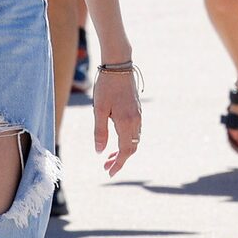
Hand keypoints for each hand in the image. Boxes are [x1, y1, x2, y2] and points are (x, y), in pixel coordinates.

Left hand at [90, 48, 142, 175]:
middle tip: (106, 166)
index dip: (118, 164)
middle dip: (120, 160)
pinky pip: (135, 131)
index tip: (109, 173)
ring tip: (109, 156)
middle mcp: (135, 121)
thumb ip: (100, 132)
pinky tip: (116, 139)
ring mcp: (138, 115)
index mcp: (126, 122)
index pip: (125, 151)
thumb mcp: (99, 110)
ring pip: (134, 140)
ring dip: (123, 150)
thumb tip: (100, 152)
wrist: (119, 65)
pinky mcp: (136, 110)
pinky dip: (127, 140)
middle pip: (131, 148)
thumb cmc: (106, 86)